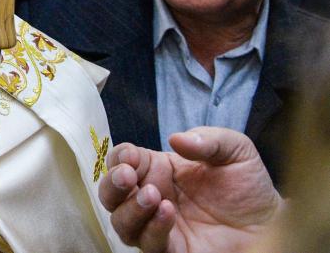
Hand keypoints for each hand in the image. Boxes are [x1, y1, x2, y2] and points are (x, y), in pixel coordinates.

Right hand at [98, 127, 281, 252]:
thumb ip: (208, 139)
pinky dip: (152, 228)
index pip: (122, 160)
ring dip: (129, 208)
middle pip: (110, 193)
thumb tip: (175, 140)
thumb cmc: (249, 186)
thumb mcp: (234, 149)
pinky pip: (148, 244)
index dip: (119, 157)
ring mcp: (158, 225)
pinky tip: (168, 212)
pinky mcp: (172, 250)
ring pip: (120, 222)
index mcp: (157, 169)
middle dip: (112, 183)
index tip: (130, 157)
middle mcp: (151, 196)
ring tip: (152, 195)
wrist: (270, 224)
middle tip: (127, 176)